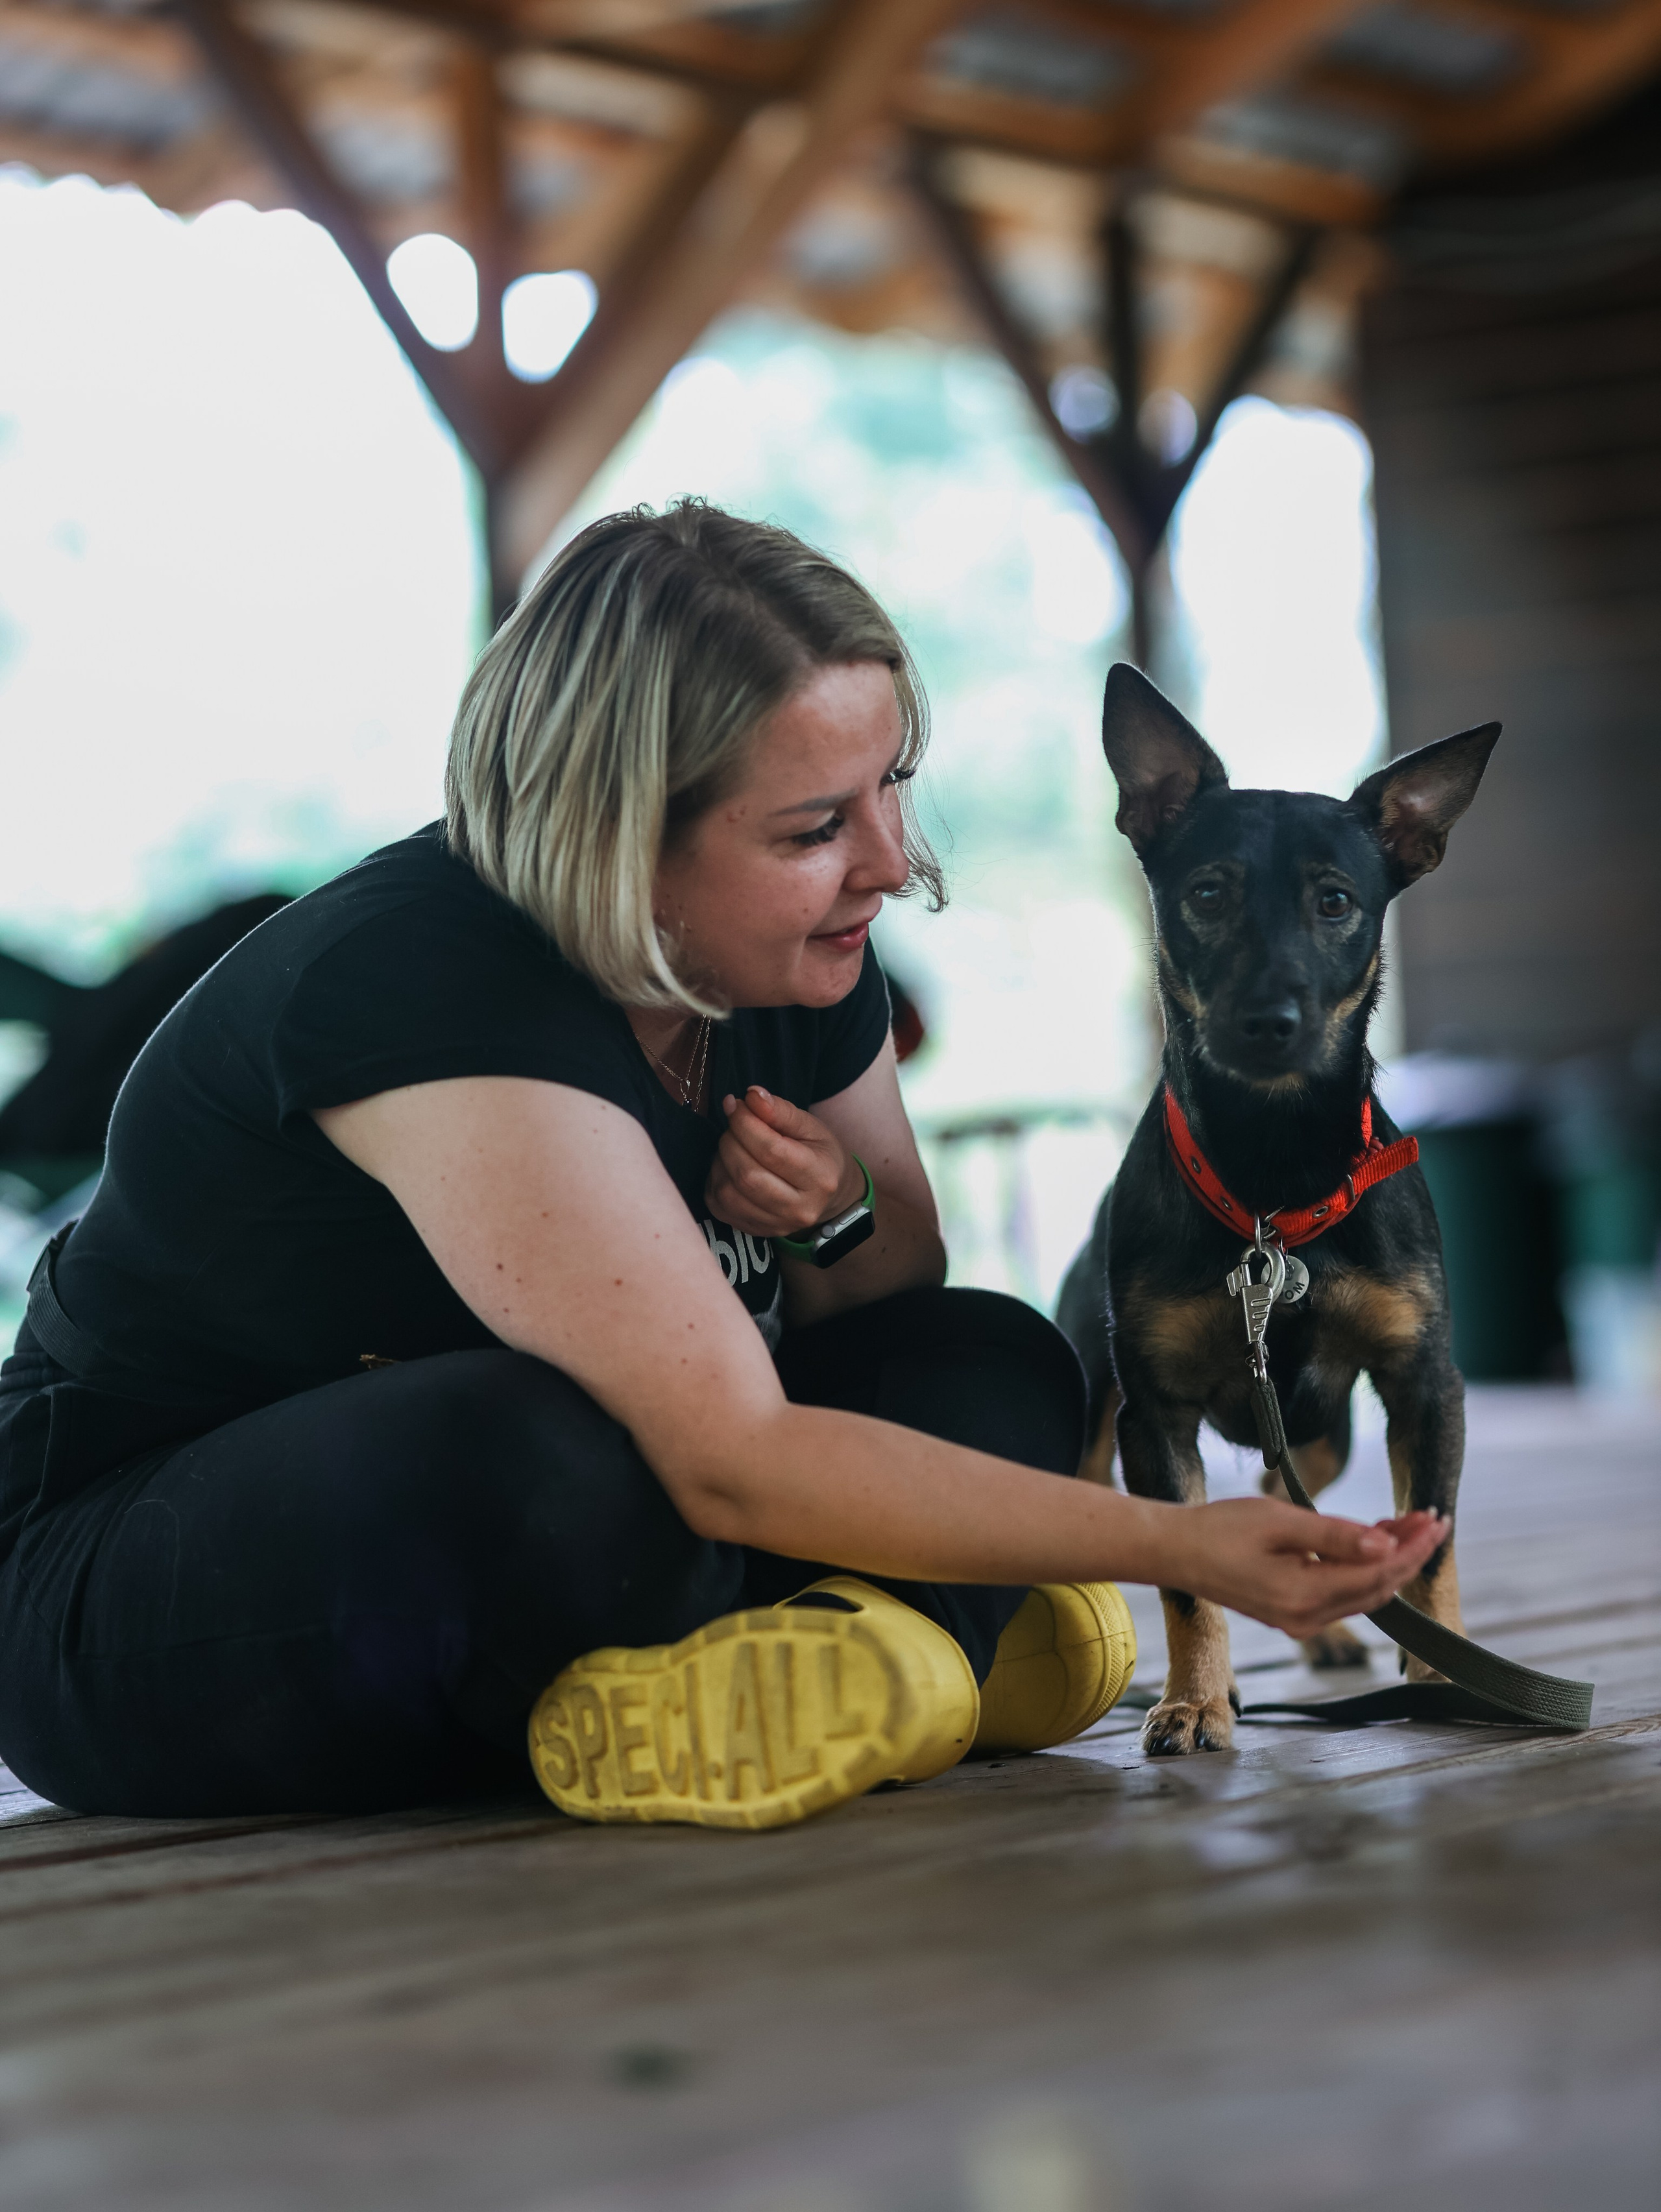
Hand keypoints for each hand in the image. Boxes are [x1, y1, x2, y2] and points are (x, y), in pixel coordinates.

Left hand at [706, 1086, 864, 1239]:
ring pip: (729, 1193)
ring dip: (720, 1161)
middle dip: (731, 1141)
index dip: (745, 1123)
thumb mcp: (810, 1127)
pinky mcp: (755, 1231)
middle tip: (734, 1124)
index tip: (736, 1105)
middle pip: (747, 1174)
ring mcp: (776, 1225)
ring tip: (732, 1145)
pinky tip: (728, 1167)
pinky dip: (716, 1180)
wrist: (827, 1197)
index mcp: (819, 1177)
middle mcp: (799, 1209)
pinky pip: (719, 1206)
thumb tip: (751, 1096)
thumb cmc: (818, 1155)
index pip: (772, 1150)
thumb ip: (780, 1110)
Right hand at [1149, 1498, 1447, 1635]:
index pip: (1378, 1573)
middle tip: (1430, 1517)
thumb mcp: (1279, 1521)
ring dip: (1389, 1561)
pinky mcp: (1292, 1612)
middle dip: (1408, 1553)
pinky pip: (1342, 1593)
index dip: (1412, 1547)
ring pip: (1363, 1592)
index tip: (1435, 1519)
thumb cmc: (1218, 1529)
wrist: (1174, 1551)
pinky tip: (1371, 1542)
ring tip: (1408, 1525)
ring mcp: (1300, 1619)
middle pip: (1378, 1587)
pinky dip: (1363, 1569)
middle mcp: (1307, 1617)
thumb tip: (1385, 1546)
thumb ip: (1335, 1536)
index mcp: (1304, 1596)